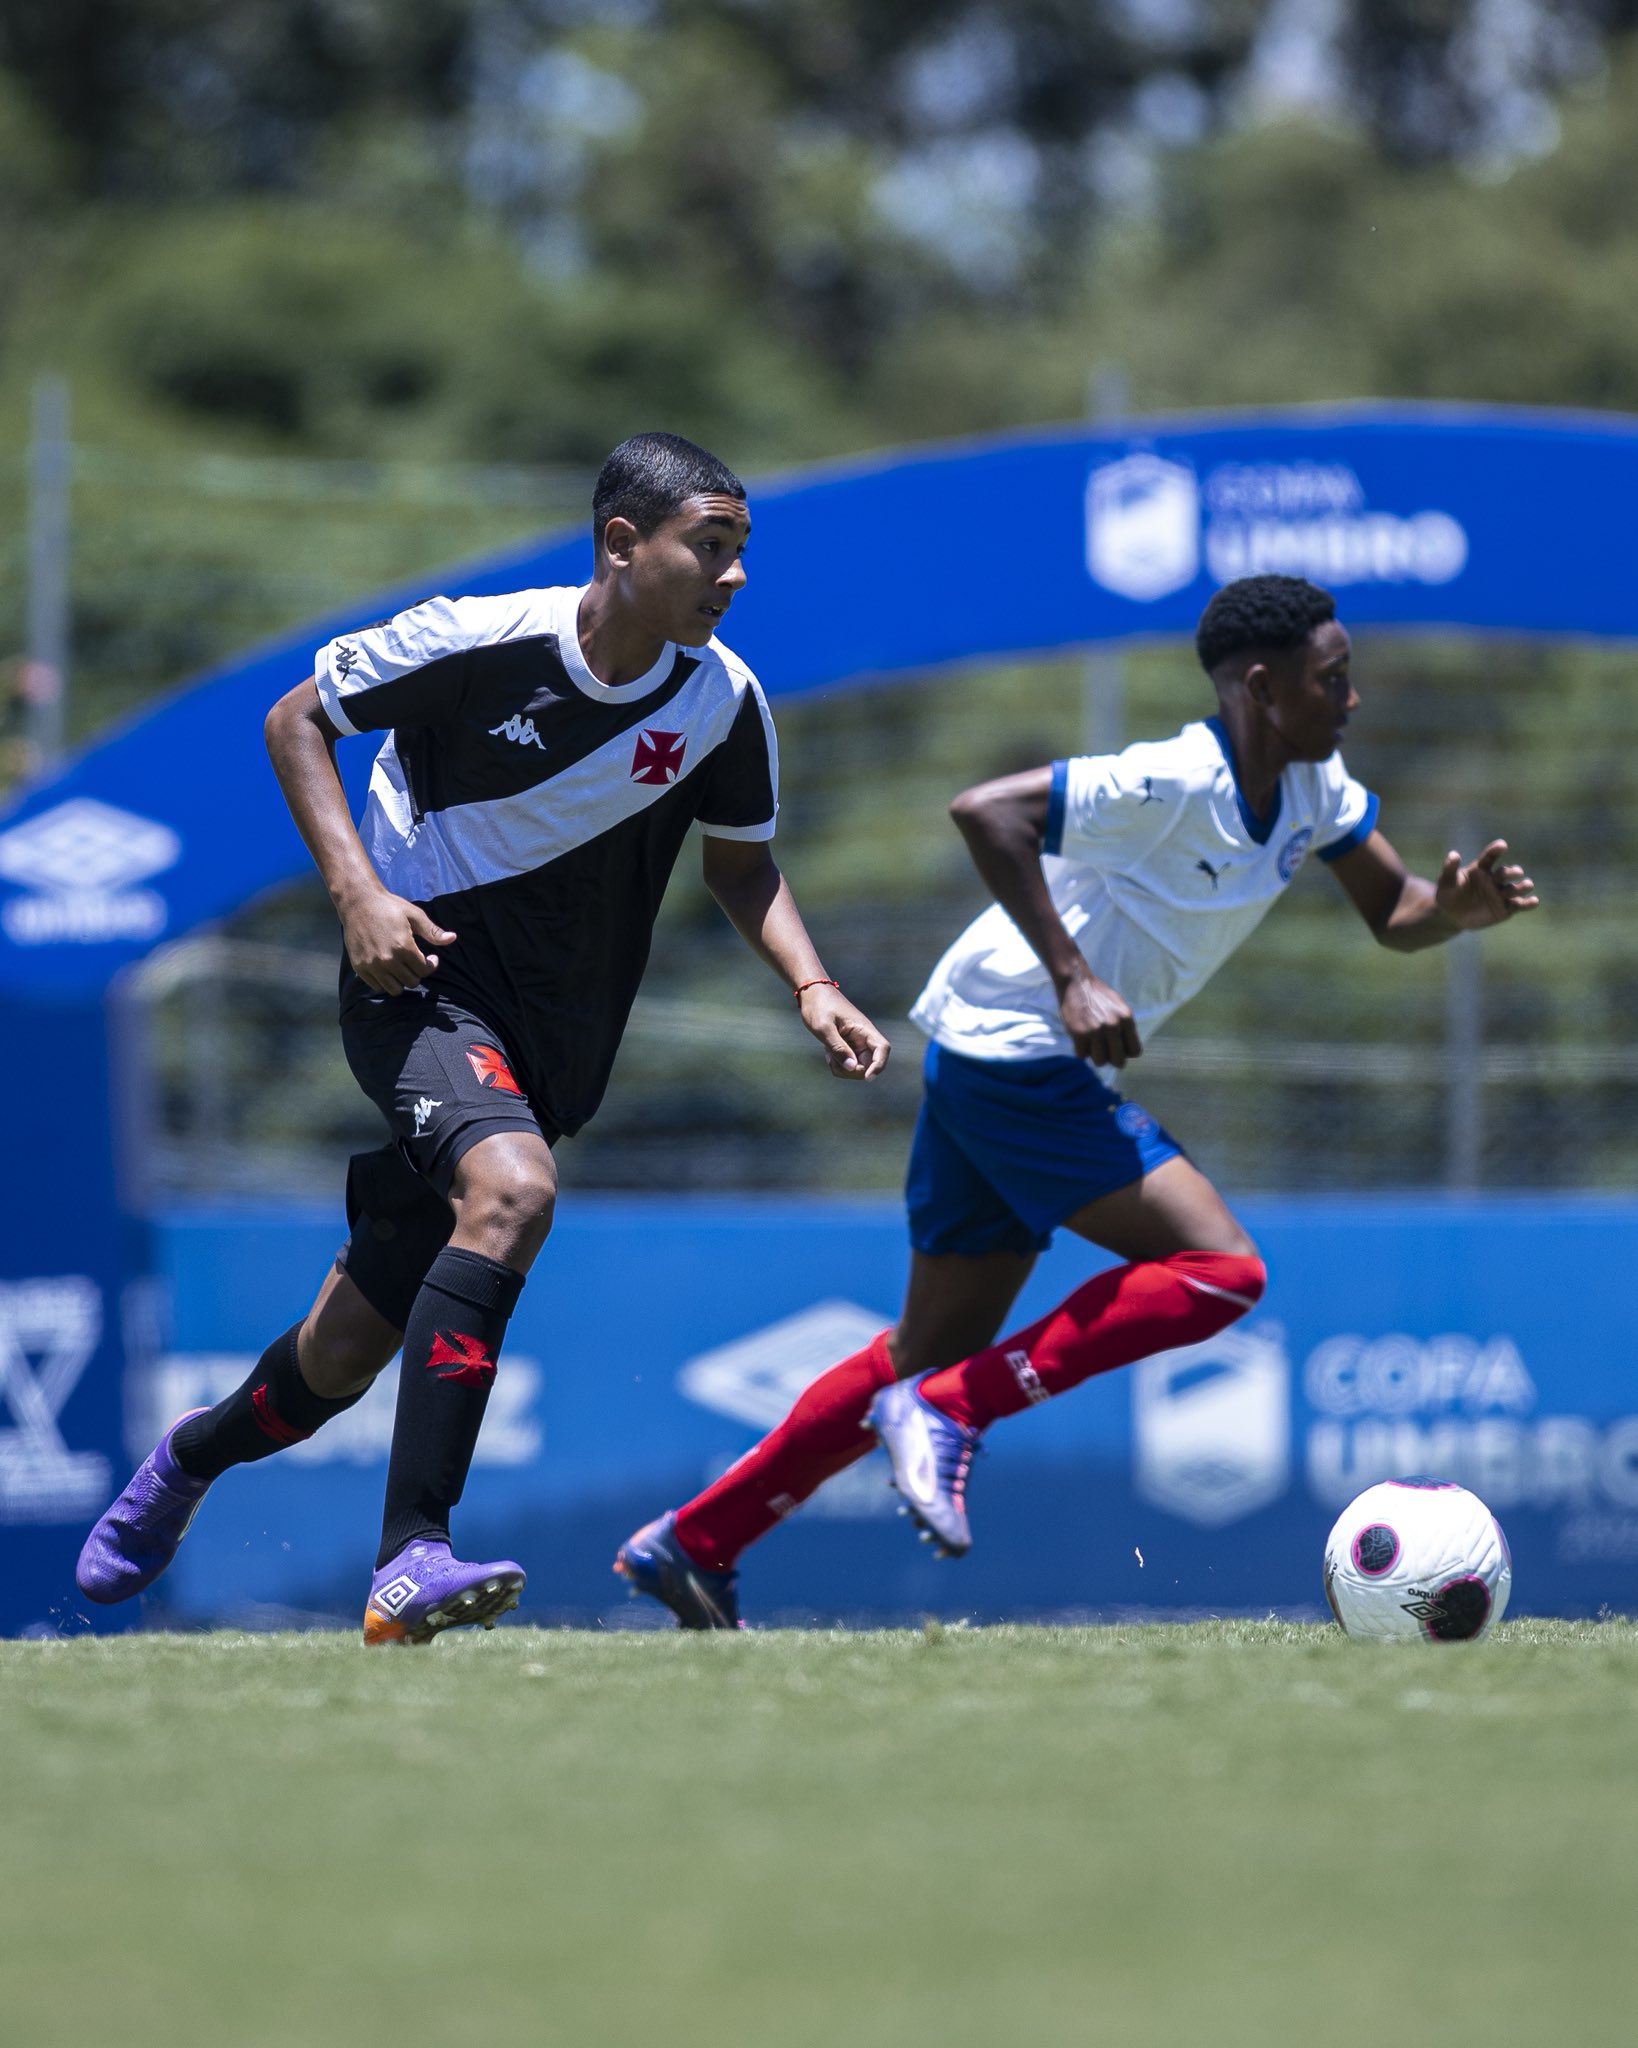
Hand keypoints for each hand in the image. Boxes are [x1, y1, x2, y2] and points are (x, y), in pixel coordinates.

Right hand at [341, 888, 455, 994]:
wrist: (358, 902)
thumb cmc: (389, 906)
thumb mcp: (414, 915)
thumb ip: (433, 931)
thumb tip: (453, 938)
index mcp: (403, 947)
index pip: (424, 971)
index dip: (431, 965)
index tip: (431, 957)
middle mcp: (387, 960)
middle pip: (411, 982)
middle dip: (417, 973)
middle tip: (416, 961)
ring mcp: (372, 965)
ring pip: (395, 989)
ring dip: (402, 981)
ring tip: (403, 968)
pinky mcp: (359, 967)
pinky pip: (377, 986)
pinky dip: (385, 981)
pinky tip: (388, 969)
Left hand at [798, 984, 889, 1078]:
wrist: (813, 993)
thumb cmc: (818, 1006)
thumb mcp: (823, 1027)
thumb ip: (838, 1047)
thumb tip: (852, 1067)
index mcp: (864, 1028)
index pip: (882, 1049)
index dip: (879, 1065)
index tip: (867, 1077)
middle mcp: (864, 1037)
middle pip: (870, 1064)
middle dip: (852, 1070)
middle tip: (832, 1058)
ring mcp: (857, 1044)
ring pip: (858, 1068)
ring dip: (843, 1068)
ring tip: (828, 1053)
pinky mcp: (850, 1048)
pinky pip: (848, 1065)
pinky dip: (838, 1065)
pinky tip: (828, 1052)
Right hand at [1060, 970, 1141, 1066]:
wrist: (1076, 982)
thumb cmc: (1097, 996)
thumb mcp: (1118, 1008)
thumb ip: (1124, 1027)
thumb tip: (1128, 1053)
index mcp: (1126, 1019)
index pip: (1135, 1052)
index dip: (1125, 1053)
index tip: (1116, 1048)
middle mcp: (1114, 1025)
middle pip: (1119, 1062)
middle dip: (1110, 1059)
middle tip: (1102, 1050)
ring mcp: (1096, 1030)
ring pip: (1099, 1061)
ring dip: (1093, 1055)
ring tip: (1089, 1042)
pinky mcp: (1079, 1033)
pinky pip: (1082, 1055)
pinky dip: (1079, 1050)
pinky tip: (1079, 1038)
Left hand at [1435, 841, 1538, 929]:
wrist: (1452, 915)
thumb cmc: (1448, 894)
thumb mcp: (1445, 882)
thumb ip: (1449, 869)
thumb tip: (1454, 854)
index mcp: (1480, 869)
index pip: (1490, 857)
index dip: (1496, 850)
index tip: (1502, 845)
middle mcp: (1494, 879)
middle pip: (1507, 873)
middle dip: (1512, 872)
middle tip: (1515, 872)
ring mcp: (1501, 894)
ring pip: (1516, 888)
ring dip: (1523, 886)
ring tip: (1527, 885)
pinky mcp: (1506, 908)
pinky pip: (1520, 905)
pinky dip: (1529, 903)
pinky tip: (1534, 901)